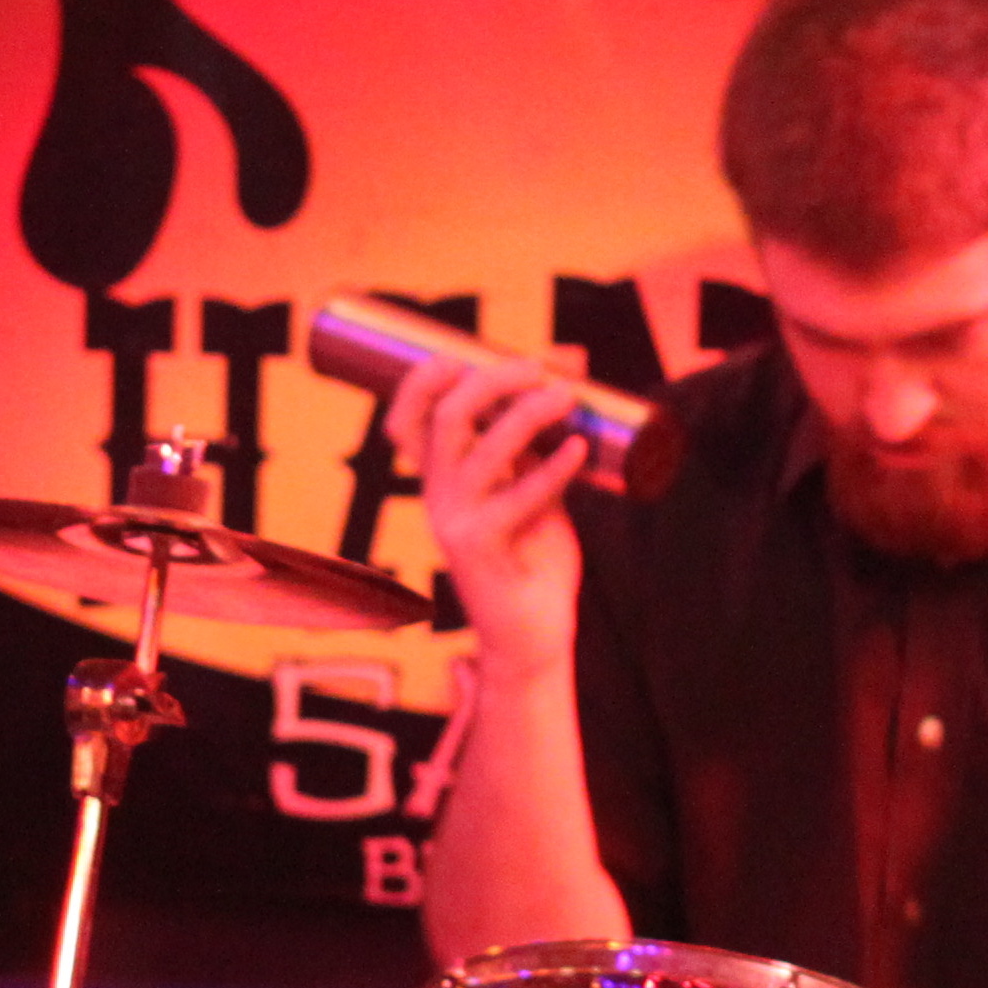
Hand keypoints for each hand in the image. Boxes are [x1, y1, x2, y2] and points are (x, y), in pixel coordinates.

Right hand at [386, 344, 588, 681]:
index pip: (407, 417)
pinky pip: (517, 499)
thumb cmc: (533, 560)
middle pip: (447, 417)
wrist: (531, 635)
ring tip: (568, 396)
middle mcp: (438, 495)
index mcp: (440, 477)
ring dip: (526, 413)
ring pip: (480, 450)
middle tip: (541, 368)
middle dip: (493, 379)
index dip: (427, 377)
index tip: (468, 352)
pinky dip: (552, 470)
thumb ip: (540, 445)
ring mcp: (454, 522)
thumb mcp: (533, 490)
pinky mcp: (479, 550)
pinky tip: (579, 449)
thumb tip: (570, 373)